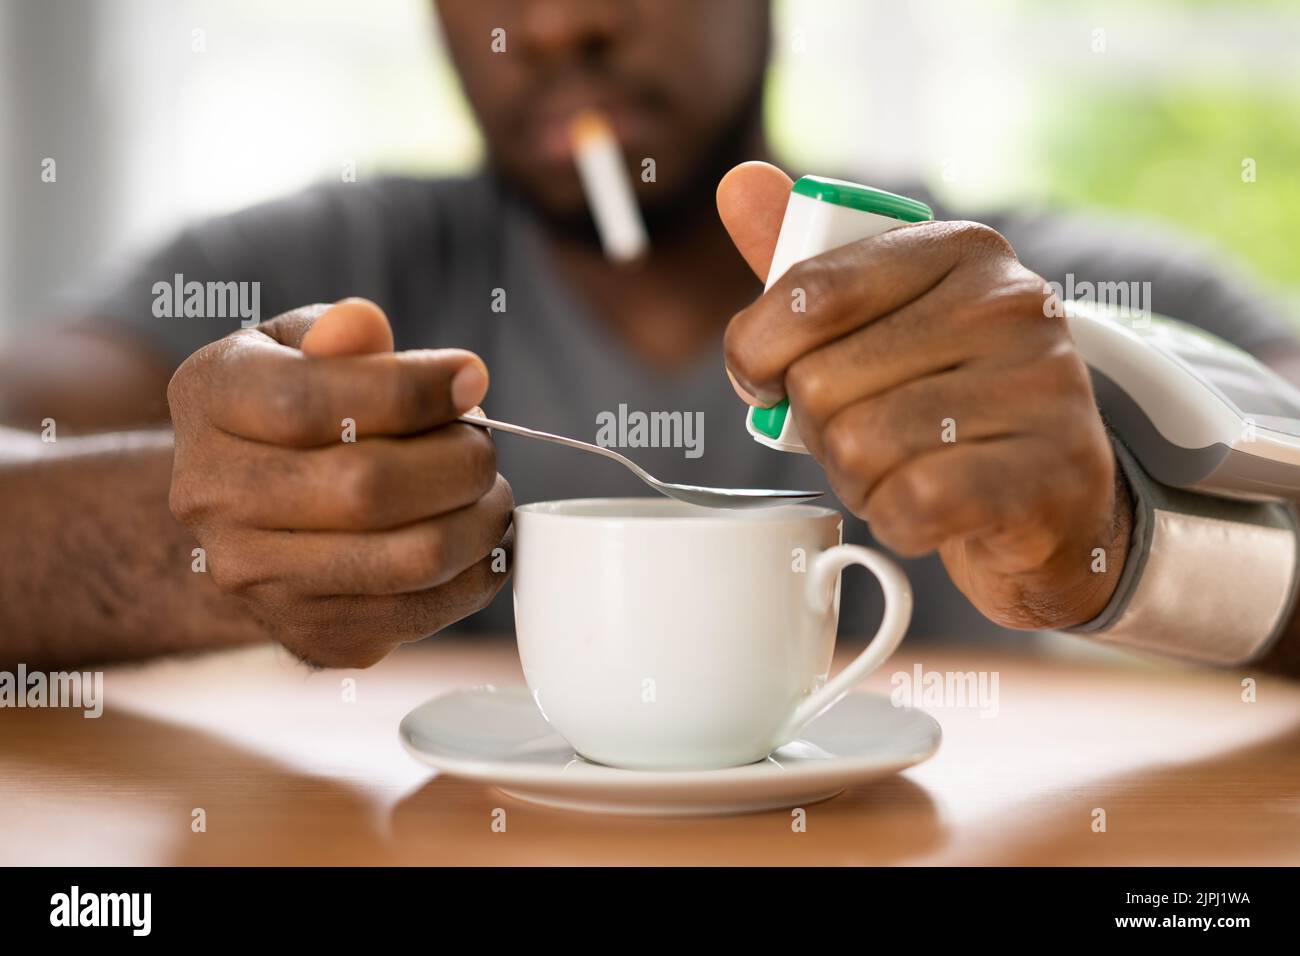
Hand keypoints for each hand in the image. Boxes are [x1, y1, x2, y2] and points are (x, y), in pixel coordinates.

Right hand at [167, 298, 512, 666]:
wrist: (245, 510)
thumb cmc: (292, 408)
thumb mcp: (299, 346)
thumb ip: (337, 333)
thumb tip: (367, 326)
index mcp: (208, 400)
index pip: (309, 401)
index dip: (412, 388)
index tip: (473, 376)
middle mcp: (212, 497)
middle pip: (365, 489)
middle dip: (458, 460)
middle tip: (484, 445)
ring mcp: (256, 579)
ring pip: (408, 559)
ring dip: (479, 521)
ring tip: (489, 492)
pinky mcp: (311, 634)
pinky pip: (424, 611)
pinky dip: (477, 574)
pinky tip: (480, 539)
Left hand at [717, 163, 1129, 629]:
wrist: (1051, 498)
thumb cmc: (942, 402)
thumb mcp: (877, 324)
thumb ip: (808, 266)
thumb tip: (737, 183)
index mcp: (960, 248)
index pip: (810, 292)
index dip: (757, 353)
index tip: (764, 380)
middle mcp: (1010, 302)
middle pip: (820, 383)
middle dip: (819, 430)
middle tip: (868, 435)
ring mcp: (1041, 385)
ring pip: (857, 449)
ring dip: (859, 482)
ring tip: (908, 469)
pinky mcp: (1049, 472)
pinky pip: (909, 503)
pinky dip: (899, 521)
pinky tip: (934, 510)